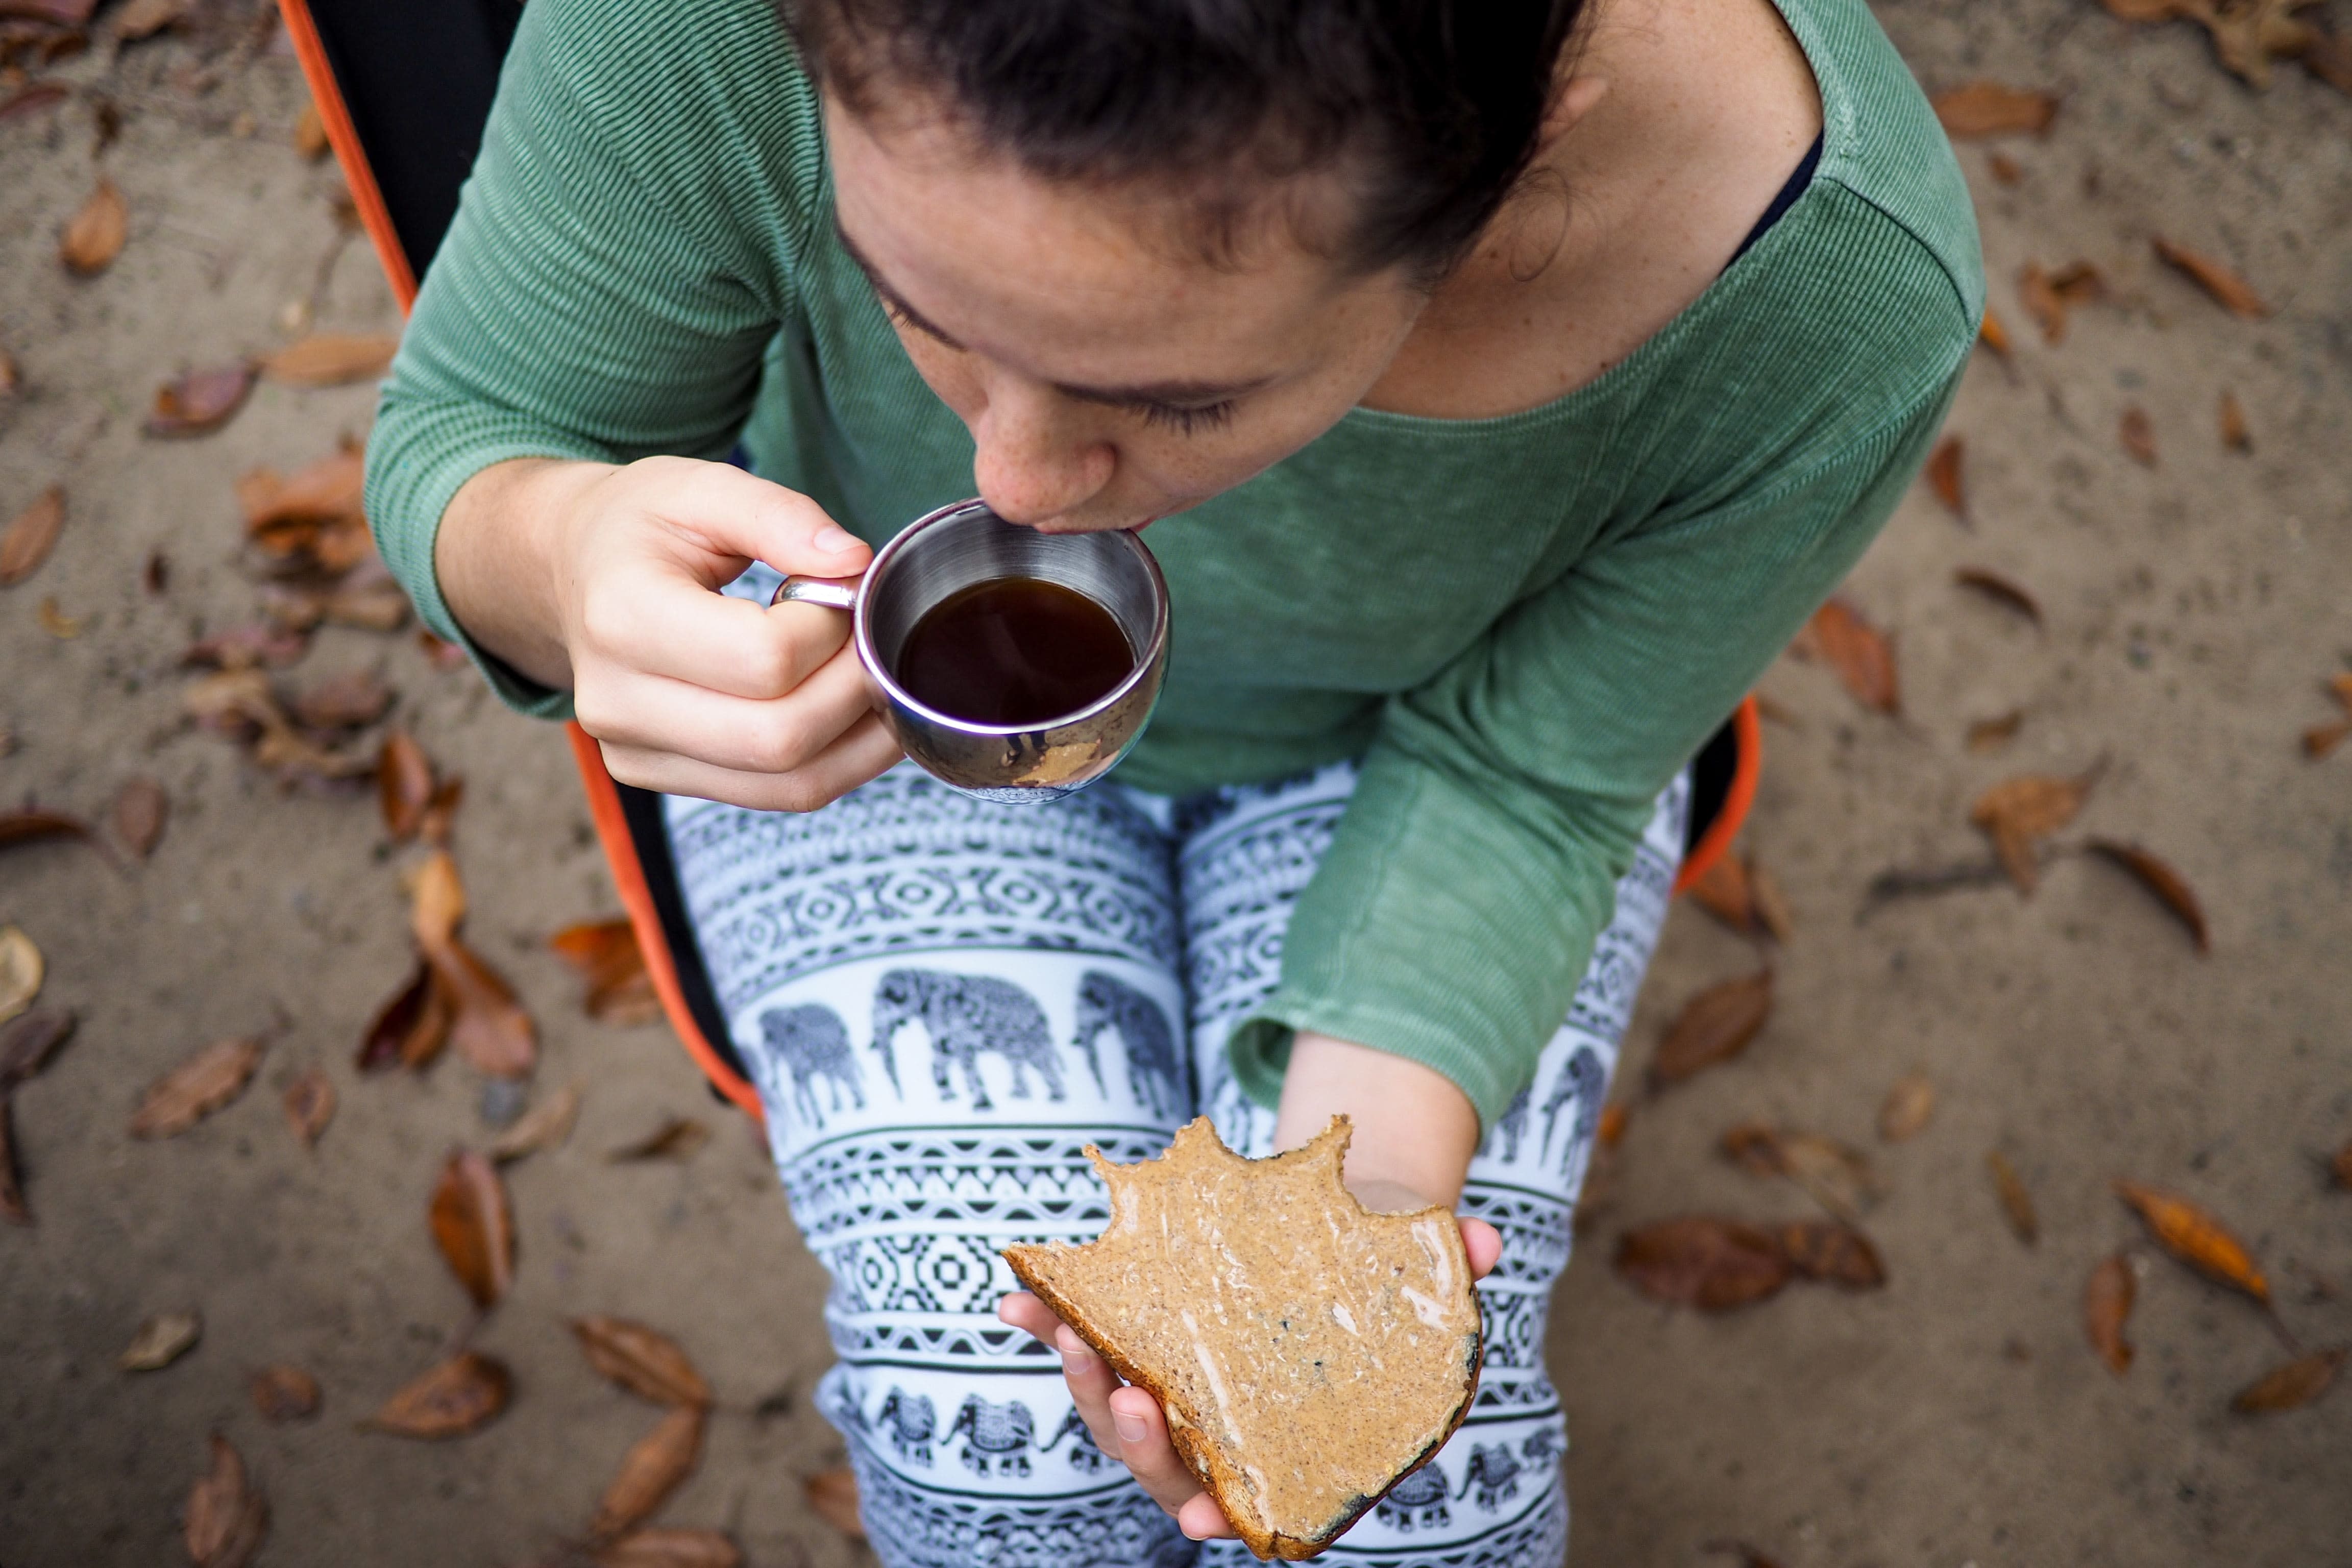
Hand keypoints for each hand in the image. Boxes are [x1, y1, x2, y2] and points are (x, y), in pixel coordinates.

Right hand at [436, 455, 905, 811]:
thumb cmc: (639, 526)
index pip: (764, 658)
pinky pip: (776, 796)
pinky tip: (853, 715)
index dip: (829, 629)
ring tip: (873, 676)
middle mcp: (616, 701)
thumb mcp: (701, 487)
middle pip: (779, 737)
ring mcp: (634, 751)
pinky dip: (836, 762)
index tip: (840, 592)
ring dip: (858, 738)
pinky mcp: (658, 777)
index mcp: (621, 616)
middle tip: (870, 640)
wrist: (571, 569)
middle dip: (854, 690)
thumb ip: (780, 515)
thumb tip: (853, 563)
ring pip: (789, 783)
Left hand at [998, 1197, 1500, 1542]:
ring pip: (1116, 1412)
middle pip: (1164, 1463)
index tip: (1195, 1524)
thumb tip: (1487, 1243)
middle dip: (1137, 1438)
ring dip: (1085, 1380)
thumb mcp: (1418, 1269)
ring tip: (1061, 1328)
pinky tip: (1016, 1303)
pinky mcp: (1138, 1343)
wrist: (1331, 1234)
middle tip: (1131, 1394)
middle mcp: (1221, 1431)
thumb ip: (1453, 1266)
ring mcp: (1174, 1392)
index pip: (1245, 1501)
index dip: (1216, 1516)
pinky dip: (1051, 1326)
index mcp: (1287, 1440)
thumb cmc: (1378, 1272)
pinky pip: (1089, 1346)